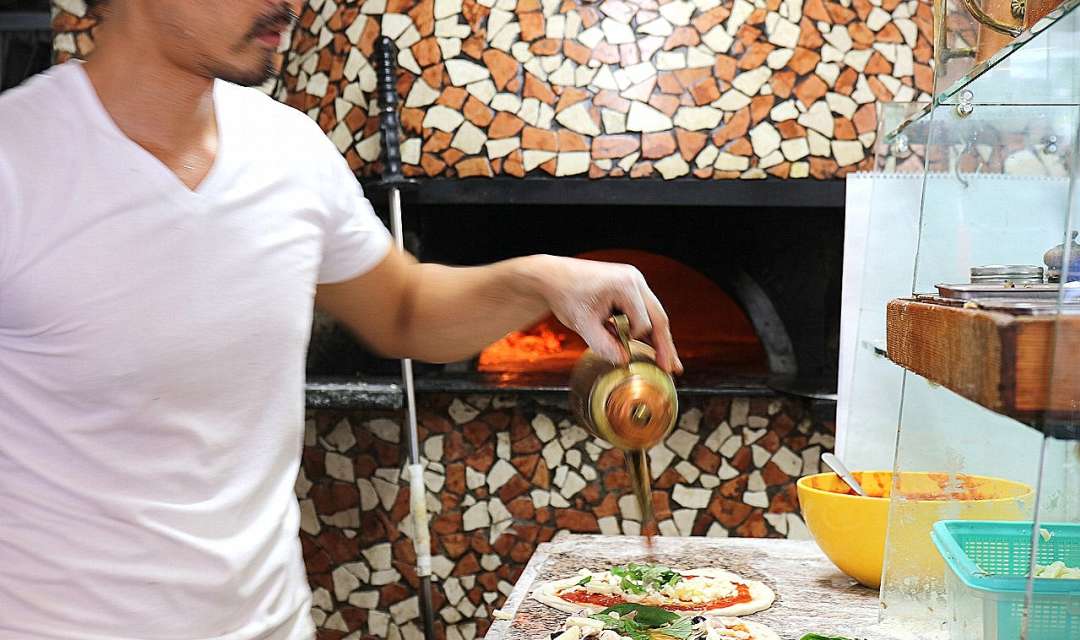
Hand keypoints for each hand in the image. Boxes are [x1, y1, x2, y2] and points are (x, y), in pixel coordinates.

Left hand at [528, 256, 682, 373]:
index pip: (642, 323)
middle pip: (658, 317)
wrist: (553, 278)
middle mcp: (635, 280)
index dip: (635, 342)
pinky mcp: (629, 285)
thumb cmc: (566, 296)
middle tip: (673, 369)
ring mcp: (633, 280)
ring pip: (654, 314)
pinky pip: (643, 310)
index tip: (624, 353)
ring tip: (668, 362)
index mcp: (625, 285)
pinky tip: (651, 347)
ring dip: (659, 338)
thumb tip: (624, 362)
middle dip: (665, 345)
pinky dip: (646, 329)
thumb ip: (604, 345)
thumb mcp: (583, 324)